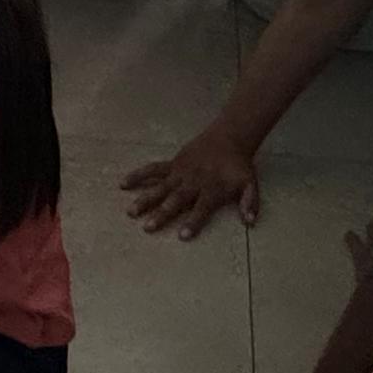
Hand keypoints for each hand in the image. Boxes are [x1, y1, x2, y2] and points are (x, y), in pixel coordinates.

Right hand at [121, 130, 260, 238]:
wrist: (229, 138)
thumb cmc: (238, 166)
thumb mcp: (250, 184)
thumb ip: (249, 202)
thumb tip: (250, 222)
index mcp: (211, 190)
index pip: (201, 209)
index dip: (193, 222)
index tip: (182, 235)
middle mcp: (193, 183)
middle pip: (176, 200)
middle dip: (162, 213)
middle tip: (148, 226)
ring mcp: (180, 172)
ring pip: (160, 187)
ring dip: (145, 199)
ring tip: (131, 212)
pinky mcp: (172, 164)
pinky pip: (153, 169)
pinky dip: (138, 175)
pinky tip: (123, 183)